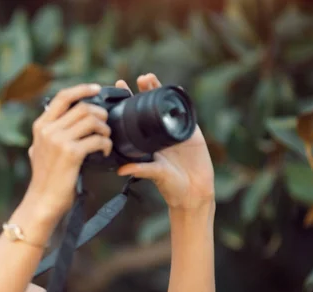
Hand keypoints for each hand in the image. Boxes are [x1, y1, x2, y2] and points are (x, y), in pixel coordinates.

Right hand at [25, 83, 112, 218]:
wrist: (42, 201)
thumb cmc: (45, 179)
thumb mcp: (38, 150)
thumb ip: (48, 134)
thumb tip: (62, 120)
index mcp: (41, 126)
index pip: (62, 97)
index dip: (82, 89)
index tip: (97, 89)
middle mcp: (48, 130)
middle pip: (82, 107)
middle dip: (100, 114)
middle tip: (106, 124)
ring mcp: (59, 140)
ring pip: (92, 120)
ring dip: (105, 128)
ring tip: (106, 139)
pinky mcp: (71, 153)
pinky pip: (97, 139)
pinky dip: (106, 144)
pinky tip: (105, 151)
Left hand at [115, 74, 214, 209]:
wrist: (195, 191)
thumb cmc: (171, 186)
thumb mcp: (154, 175)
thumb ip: (140, 170)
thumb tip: (120, 170)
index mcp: (146, 142)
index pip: (133, 117)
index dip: (126, 103)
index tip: (117, 90)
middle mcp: (157, 133)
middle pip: (148, 106)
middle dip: (142, 91)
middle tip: (136, 80)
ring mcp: (174, 130)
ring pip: (164, 105)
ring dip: (158, 90)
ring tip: (149, 79)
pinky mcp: (190, 131)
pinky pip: (184, 112)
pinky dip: (179, 100)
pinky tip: (175, 88)